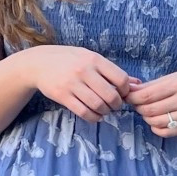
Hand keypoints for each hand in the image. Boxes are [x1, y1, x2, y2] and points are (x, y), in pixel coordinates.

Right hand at [18, 45, 132, 122]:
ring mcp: (72, 84)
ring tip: (104, 110)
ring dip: (105, 112)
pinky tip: (95, 115)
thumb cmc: (70, 60)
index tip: (122, 94)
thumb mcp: (90, 58)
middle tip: (114, 106)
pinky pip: (84, 112)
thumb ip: (112, 71)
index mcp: (94, 59)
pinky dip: (93, 117)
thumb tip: (137, 84)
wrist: (39, 63)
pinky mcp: (62, 96)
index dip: (125, 91)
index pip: (120, 78)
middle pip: (110, 95)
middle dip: (116, 105)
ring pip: (98, 105)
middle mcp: (84, 70)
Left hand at [127, 69, 176, 138]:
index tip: (128, 96)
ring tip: (148, 111)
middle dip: (138, 108)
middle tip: (138, 104)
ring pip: (155, 122)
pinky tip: (157, 121)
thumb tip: (131, 89)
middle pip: (148, 110)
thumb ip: (154, 84)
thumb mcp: (176, 76)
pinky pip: (165, 132)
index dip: (133, 97)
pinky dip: (156, 128)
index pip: (146, 95)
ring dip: (146, 118)